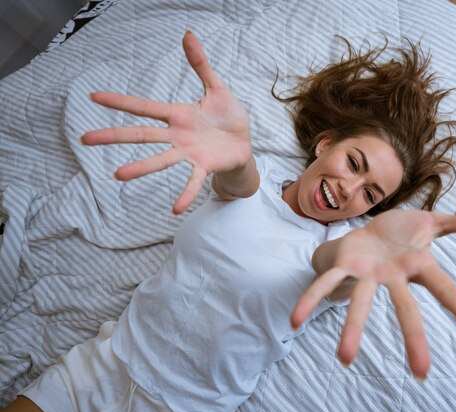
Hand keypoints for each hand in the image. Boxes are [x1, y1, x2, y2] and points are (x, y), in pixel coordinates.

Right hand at [81, 31, 251, 214]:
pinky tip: (175, 209)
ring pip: (160, 160)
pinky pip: (193, 181)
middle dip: (113, 136)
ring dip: (140, 167)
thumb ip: (200, 65)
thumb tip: (188, 34)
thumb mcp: (217, 87)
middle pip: (141, 135)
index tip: (93, 96)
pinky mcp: (204, 166)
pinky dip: (185, 194)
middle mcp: (176, 136)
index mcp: (177, 115)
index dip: (120, 101)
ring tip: (118, 175)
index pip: (144, 106)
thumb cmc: (228, 117)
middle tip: (85, 139)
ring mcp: (188, 153)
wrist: (244, 143)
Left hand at [291, 210, 455, 379]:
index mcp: (417, 267)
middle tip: (422, 372)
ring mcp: (366, 275)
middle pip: (405, 308)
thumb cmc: (402, 234)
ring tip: (344, 359)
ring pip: (360, 303)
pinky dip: (310, 301)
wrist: (366, 229)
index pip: (446, 291)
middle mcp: (392, 278)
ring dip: (352, 330)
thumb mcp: (435, 223)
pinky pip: (325, 284)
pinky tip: (295, 321)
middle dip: (413, 339)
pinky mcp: (342, 266)